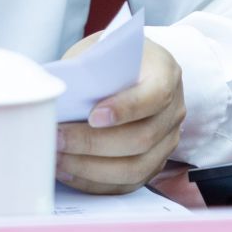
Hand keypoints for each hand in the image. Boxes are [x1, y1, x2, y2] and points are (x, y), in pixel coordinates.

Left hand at [54, 37, 184, 193]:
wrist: (131, 68)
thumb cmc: (112, 58)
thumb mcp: (100, 50)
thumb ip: (87, 70)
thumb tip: (59, 99)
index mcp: (166, 73)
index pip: (154, 96)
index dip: (125, 109)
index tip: (92, 116)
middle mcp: (174, 109)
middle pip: (142, 138)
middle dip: (93, 143)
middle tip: (58, 138)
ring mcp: (168, 140)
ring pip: (135, 167)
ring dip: (90, 167)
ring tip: (57, 158)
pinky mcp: (155, 162)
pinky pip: (128, 182)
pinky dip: (95, 181)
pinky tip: (68, 171)